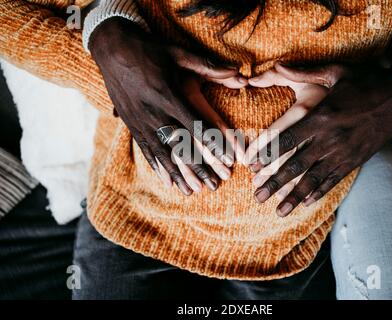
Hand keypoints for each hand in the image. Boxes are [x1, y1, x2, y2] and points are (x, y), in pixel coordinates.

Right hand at [90, 17, 245, 194]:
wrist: (111, 48)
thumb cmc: (149, 50)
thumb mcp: (178, 53)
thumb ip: (208, 66)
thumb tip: (239, 72)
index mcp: (168, 94)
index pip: (196, 126)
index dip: (213, 145)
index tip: (227, 162)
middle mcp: (154, 112)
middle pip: (180, 146)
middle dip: (198, 168)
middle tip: (213, 186)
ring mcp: (140, 120)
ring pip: (162, 154)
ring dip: (178, 174)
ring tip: (192, 192)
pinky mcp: (130, 123)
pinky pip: (145, 149)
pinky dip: (157, 167)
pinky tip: (167, 181)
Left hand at [245, 63, 391, 216]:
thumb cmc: (366, 81)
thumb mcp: (335, 71)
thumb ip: (302, 72)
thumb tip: (275, 65)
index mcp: (321, 115)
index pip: (287, 139)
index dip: (267, 153)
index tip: (251, 166)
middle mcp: (330, 138)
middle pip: (296, 165)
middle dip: (275, 182)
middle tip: (257, 196)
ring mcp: (344, 152)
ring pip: (314, 179)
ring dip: (294, 196)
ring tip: (278, 211)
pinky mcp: (355, 160)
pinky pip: (334, 180)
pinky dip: (319, 192)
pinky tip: (306, 202)